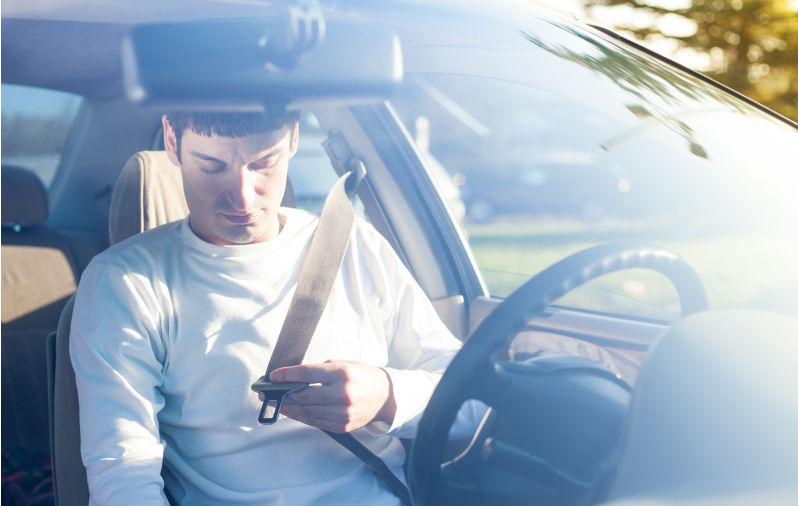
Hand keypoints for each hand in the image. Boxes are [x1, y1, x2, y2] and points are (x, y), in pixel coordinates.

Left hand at [261, 360, 395, 432]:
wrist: (385, 396)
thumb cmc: (363, 376)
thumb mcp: (344, 364)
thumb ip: (321, 370)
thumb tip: (295, 377)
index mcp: (342, 373)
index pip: (307, 374)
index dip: (287, 376)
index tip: (273, 376)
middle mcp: (342, 394)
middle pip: (303, 396)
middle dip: (281, 394)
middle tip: (267, 392)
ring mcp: (342, 412)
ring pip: (306, 411)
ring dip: (287, 407)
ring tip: (275, 402)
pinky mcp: (342, 425)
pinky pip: (315, 421)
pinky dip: (300, 416)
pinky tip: (291, 411)